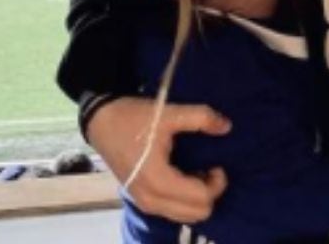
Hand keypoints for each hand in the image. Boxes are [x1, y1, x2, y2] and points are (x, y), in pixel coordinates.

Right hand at [87, 97, 231, 223]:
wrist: (101, 121)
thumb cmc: (134, 118)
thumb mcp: (168, 112)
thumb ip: (201, 118)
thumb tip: (227, 126)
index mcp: (158, 180)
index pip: (202, 198)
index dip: (217, 181)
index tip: (216, 161)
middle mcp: (151, 200)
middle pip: (197, 214)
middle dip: (210, 192)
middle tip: (209, 167)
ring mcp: (145, 204)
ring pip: (186, 216)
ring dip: (198, 197)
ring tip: (196, 171)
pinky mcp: (142, 201)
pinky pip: (173, 211)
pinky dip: (185, 199)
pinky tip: (184, 175)